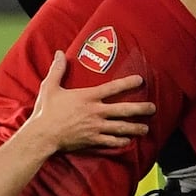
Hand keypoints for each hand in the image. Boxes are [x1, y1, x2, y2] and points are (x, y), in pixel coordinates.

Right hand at [27, 51, 154, 152]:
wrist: (43, 135)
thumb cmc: (46, 111)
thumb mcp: (50, 87)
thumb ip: (57, 69)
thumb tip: (60, 53)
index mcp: (87, 97)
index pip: (113, 88)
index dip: (128, 83)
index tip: (140, 80)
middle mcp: (95, 112)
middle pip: (123, 110)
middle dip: (140, 109)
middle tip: (153, 108)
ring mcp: (96, 127)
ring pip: (121, 128)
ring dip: (135, 128)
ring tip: (146, 128)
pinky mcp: (92, 140)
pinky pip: (111, 142)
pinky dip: (121, 142)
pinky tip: (127, 141)